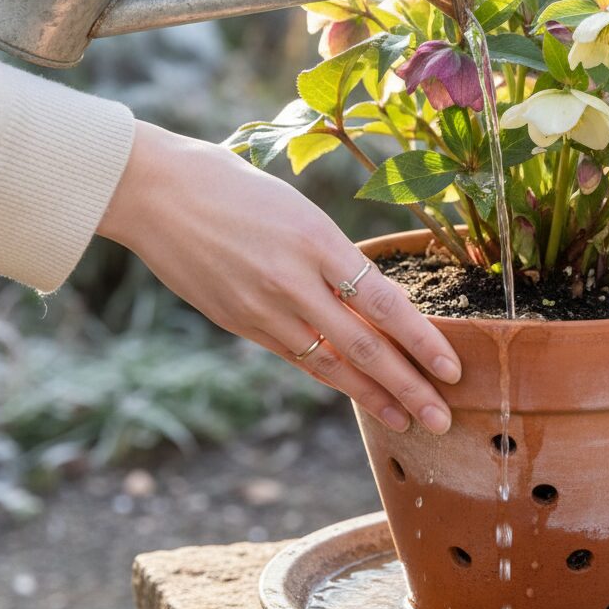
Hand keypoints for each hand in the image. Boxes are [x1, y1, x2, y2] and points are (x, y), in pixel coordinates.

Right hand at [98, 122, 461, 434]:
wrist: (156, 192)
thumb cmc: (234, 186)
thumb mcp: (298, 210)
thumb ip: (334, 257)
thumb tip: (372, 302)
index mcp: (318, 239)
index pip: (385, 302)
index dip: (422, 341)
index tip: (453, 369)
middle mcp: (294, 280)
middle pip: (364, 345)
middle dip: (408, 387)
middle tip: (443, 420)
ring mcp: (263, 306)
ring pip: (331, 362)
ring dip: (373, 396)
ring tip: (407, 422)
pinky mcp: (238, 323)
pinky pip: (296, 356)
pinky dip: (330, 377)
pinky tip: (354, 393)